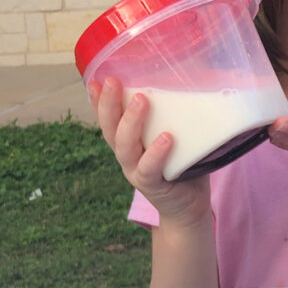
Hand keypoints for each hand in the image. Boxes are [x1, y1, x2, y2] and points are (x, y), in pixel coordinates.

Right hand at [90, 77, 210, 227]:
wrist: (189, 208)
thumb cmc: (182, 167)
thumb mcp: (175, 138)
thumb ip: (174, 116)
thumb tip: (191, 80)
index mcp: (128, 143)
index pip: (107, 119)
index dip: (98, 101)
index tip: (95, 80)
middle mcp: (127, 156)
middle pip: (110, 129)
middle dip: (109, 104)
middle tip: (114, 81)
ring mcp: (137, 172)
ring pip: (125, 146)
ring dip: (131, 122)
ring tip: (142, 100)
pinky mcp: (153, 186)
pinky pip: (149, 168)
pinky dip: (156, 153)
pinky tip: (166, 138)